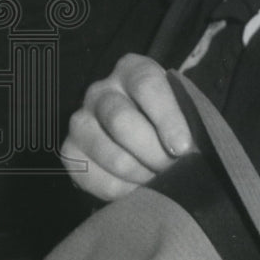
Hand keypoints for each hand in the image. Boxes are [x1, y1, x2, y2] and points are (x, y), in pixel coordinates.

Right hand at [61, 53, 194, 200]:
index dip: (167, 118)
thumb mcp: (184, 107)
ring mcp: (80, 120)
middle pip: (122, 120)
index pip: (147, 86)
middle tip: (173, 168)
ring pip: (107, 152)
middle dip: (153, 151)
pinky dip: (119, 189)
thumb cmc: (171, 117)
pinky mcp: (69, 151)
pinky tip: (138, 188)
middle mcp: (101, 90)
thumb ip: (189, 119)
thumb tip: (191, 149)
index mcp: (133, 69)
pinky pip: (90, 176)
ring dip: (139, 172)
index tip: (183, 147)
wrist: (143, 133)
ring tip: (159, 179)